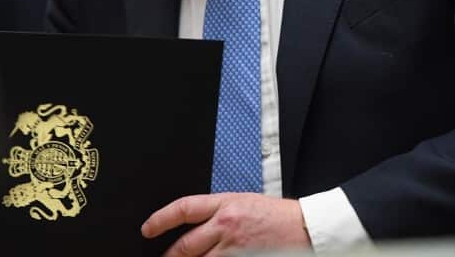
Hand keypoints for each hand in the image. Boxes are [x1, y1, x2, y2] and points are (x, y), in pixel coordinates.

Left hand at [141, 192, 310, 255]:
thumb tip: (194, 225)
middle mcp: (226, 225)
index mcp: (225, 203)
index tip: (148, 229)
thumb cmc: (276, 216)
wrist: (306, 227)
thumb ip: (218, 213)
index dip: (160, 219)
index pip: (183, 208)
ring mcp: (234, 248)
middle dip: (170, 255)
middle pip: (186, 245)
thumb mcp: (243, 203)